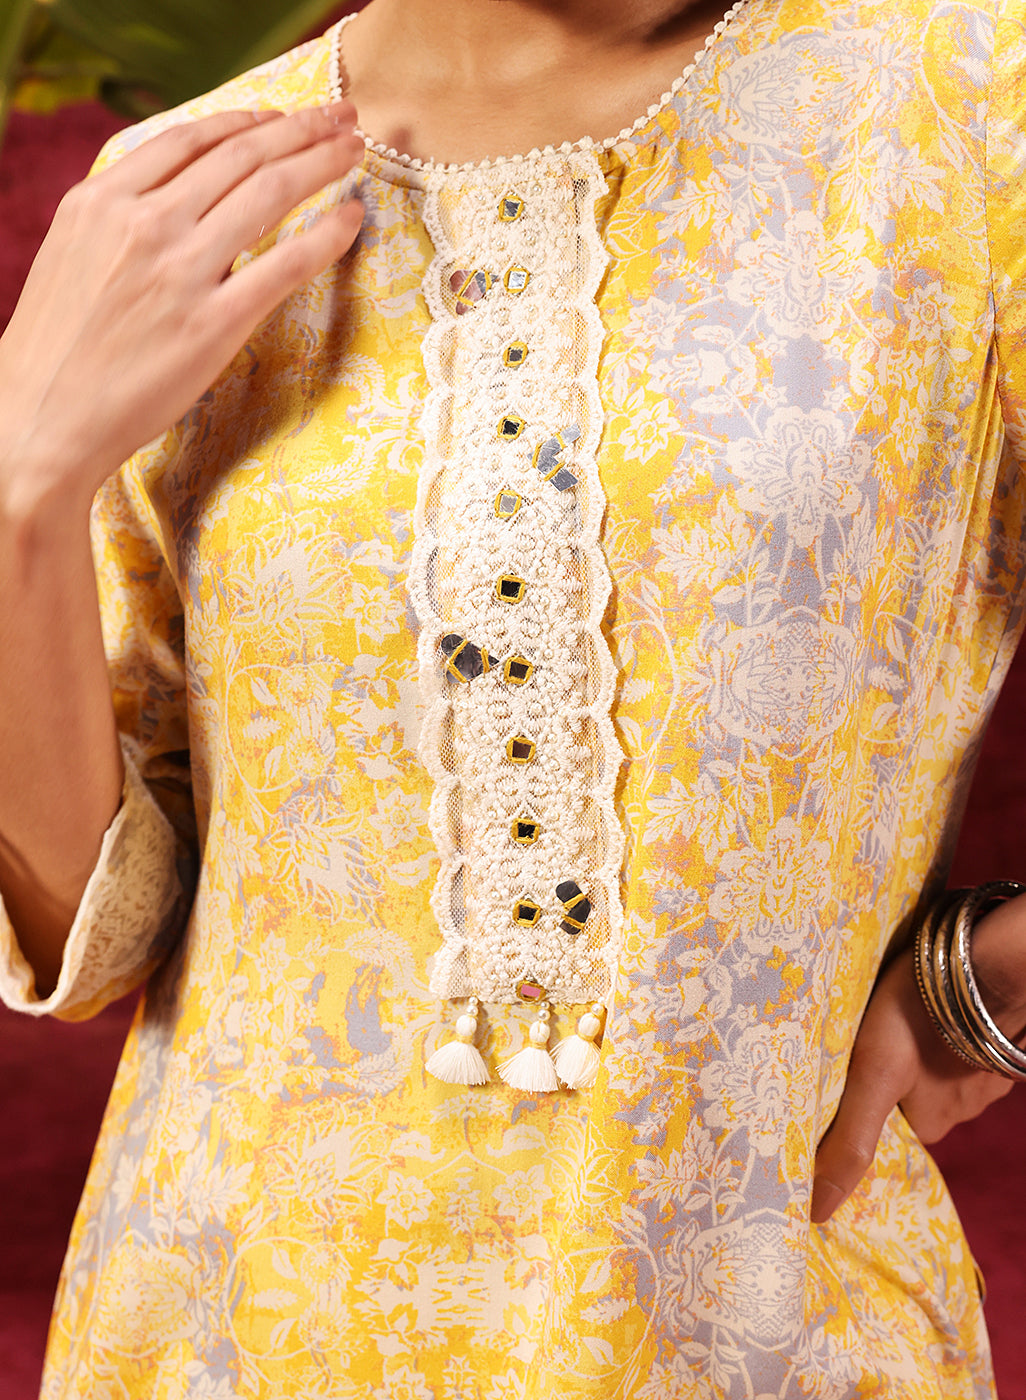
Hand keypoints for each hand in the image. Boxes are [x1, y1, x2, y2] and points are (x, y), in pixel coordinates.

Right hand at [0, 101, 364, 519]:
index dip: (246, 122)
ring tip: (354, 149)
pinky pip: (287, 263)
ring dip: (322, 162)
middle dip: (301, 129)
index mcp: (103, 201)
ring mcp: (182, 273)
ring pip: (270, 193)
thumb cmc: (57, 349)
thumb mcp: (72, 254)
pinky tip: (352, 217)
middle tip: (342, 117)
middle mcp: (145, 224)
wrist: (42, 419)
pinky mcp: (214, 324)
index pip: (189, 140)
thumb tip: (176, 199)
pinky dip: (328, 234)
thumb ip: (121, 219)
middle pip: (241, 156)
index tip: (283, 118)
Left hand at [811, 893, 1025, 1222]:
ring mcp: (980, 1070)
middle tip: (854, 1043)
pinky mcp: (988, 1034)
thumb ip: (850, 1141)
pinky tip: (921, 1006)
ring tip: (887, 1019)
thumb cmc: (920, 1016)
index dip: (859, 1108)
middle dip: (885, 1076)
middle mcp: (961, 1107)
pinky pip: (955, 1039)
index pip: (884, 1128)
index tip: (839, 1086)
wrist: (983, 963)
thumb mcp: (872, 1076)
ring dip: (912, 1048)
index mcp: (931, 1123)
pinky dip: (938, 1028)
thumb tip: (819, 1212)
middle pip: (909, 1098)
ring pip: (933, 1068)